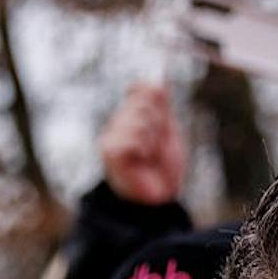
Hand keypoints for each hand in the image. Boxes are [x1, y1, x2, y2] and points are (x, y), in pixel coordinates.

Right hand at [99, 84, 186, 205]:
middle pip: (142, 102)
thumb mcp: (168, 131)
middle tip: (157, 146)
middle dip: (158, 124)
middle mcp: (119, 121)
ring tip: (150, 156)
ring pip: (138, 119)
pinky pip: (130, 138)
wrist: (160, 198)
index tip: (162, 123)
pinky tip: (141, 160)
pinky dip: (142, 148)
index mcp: (132, 114)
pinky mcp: (109, 151)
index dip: (156, 102)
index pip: (142, 88)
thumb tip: (156, 80)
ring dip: (153, 139)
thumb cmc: (164, 169)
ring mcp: (112, 135)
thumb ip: (161, 106)